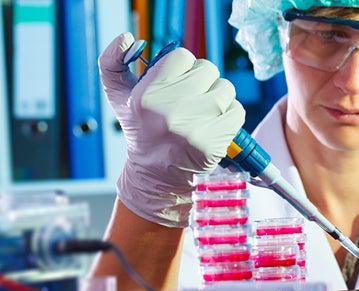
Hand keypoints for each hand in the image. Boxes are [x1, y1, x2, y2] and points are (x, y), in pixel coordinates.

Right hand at [99, 32, 244, 226]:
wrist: (155, 175)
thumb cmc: (140, 130)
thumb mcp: (117, 96)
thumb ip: (112, 62)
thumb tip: (127, 38)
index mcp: (148, 95)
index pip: (183, 56)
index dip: (183, 68)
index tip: (177, 83)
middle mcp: (171, 111)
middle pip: (208, 70)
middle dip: (203, 81)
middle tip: (192, 98)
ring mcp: (195, 129)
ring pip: (226, 89)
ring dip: (219, 96)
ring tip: (204, 111)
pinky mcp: (213, 144)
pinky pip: (237, 112)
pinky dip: (231, 115)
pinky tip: (215, 124)